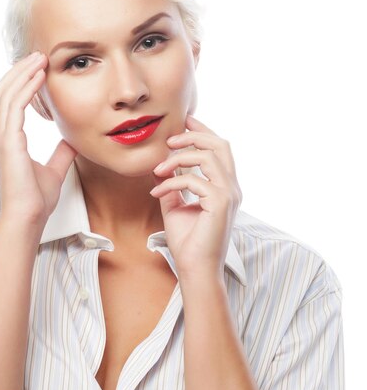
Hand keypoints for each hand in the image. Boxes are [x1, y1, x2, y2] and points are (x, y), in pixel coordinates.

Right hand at [0, 51, 76, 226]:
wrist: (28, 218)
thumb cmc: (36, 200)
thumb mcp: (53, 170)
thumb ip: (61, 153)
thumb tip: (72, 139)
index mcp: (8, 140)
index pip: (9, 102)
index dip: (21, 83)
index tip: (39, 69)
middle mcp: (1, 135)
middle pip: (2, 91)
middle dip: (19, 71)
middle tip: (38, 56)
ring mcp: (1, 137)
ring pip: (5, 93)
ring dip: (22, 73)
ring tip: (39, 59)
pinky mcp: (8, 142)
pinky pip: (14, 106)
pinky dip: (26, 88)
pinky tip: (40, 77)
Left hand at [150, 114, 241, 276]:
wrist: (195, 269)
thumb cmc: (188, 242)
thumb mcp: (175, 207)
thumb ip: (173, 186)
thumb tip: (160, 169)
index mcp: (225, 187)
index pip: (220, 149)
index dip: (203, 130)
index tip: (184, 121)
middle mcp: (232, 188)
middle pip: (220, 145)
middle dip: (194, 135)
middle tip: (169, 140)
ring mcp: (229, 195)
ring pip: (207, 157)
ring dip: (178, 159)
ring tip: (158, 169)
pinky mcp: (220, 204)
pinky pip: (194, 181)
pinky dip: (171, 183)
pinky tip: (156, 192)